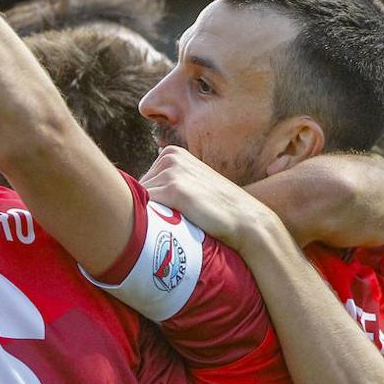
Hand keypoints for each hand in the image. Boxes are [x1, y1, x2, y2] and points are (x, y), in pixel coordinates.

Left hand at [140, 146, 276, 250]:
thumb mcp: (192, 183)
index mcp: (171, 153)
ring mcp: (171, 171)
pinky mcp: (173, 189)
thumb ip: (169, 182)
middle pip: (138, 191)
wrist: (246, 221)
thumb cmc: (216, 208)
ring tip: (171, 226)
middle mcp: (168, 157)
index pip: (142, 183)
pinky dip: (151, 221)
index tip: (167, 215)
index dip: (151, 204)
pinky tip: (167, 229)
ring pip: (139, 200)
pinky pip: (145, 207)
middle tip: (169, 224)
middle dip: (148, 209)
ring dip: (149, 216)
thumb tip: (138, 194)